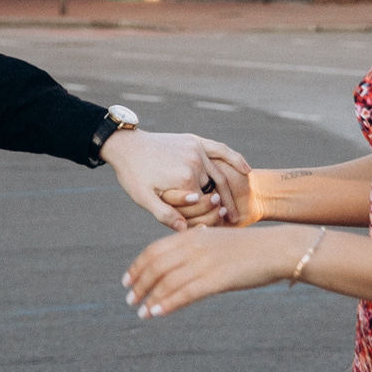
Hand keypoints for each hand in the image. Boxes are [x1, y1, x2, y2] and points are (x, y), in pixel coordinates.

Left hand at [104, 130, 251, 231]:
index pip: (204, 204)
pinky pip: (220, 150)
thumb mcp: (144, 198)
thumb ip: (165, 214)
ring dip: (230, 190)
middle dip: (224, 206)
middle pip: (215, 190)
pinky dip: (235, 159)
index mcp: (184, 179)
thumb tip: (185, 231)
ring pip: (220, 174)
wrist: (125, 145)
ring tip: (235, 208)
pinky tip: (246, 171)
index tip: (218, 229)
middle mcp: (194, 163)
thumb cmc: (132, 174)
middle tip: (235, 221)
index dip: (209, 217)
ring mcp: (196, 150)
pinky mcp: (195, 141)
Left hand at [125, 223, 310, 317]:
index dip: (137, 266)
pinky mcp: (218, 279)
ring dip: (151, 298)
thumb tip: (180, 265)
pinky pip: (186, 293)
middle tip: (130, 299)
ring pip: (168, 281)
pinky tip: (157, 312)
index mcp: (192, 236)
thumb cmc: (249, 249)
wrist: (278, 249)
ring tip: (141, 312)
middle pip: (156, 266)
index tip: (127, 280)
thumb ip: (197, 250)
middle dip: (140, 284)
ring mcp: (205, 262)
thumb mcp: (217, 242)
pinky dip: (168, 303)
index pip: (154, 250)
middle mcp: (194, 247)